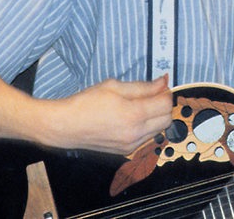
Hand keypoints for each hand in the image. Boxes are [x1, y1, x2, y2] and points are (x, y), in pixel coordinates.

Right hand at [41, 76, 172, 154]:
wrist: (66, 126)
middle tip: (153, 95)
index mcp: (134, 114)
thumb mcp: (114, 86)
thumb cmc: (87, 103)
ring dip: (157, 117)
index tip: (161, 86)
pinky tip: (133, 119)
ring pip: (159, 130)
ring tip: (141, 106)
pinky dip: (147, 128)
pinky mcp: (126, 151)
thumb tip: (163, 83)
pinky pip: (147, 138)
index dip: (166, 92)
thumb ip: (143, 86)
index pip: (165, 104)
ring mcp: (131, 144)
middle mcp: (135, 132)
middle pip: (167, 119)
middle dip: (164, 105)